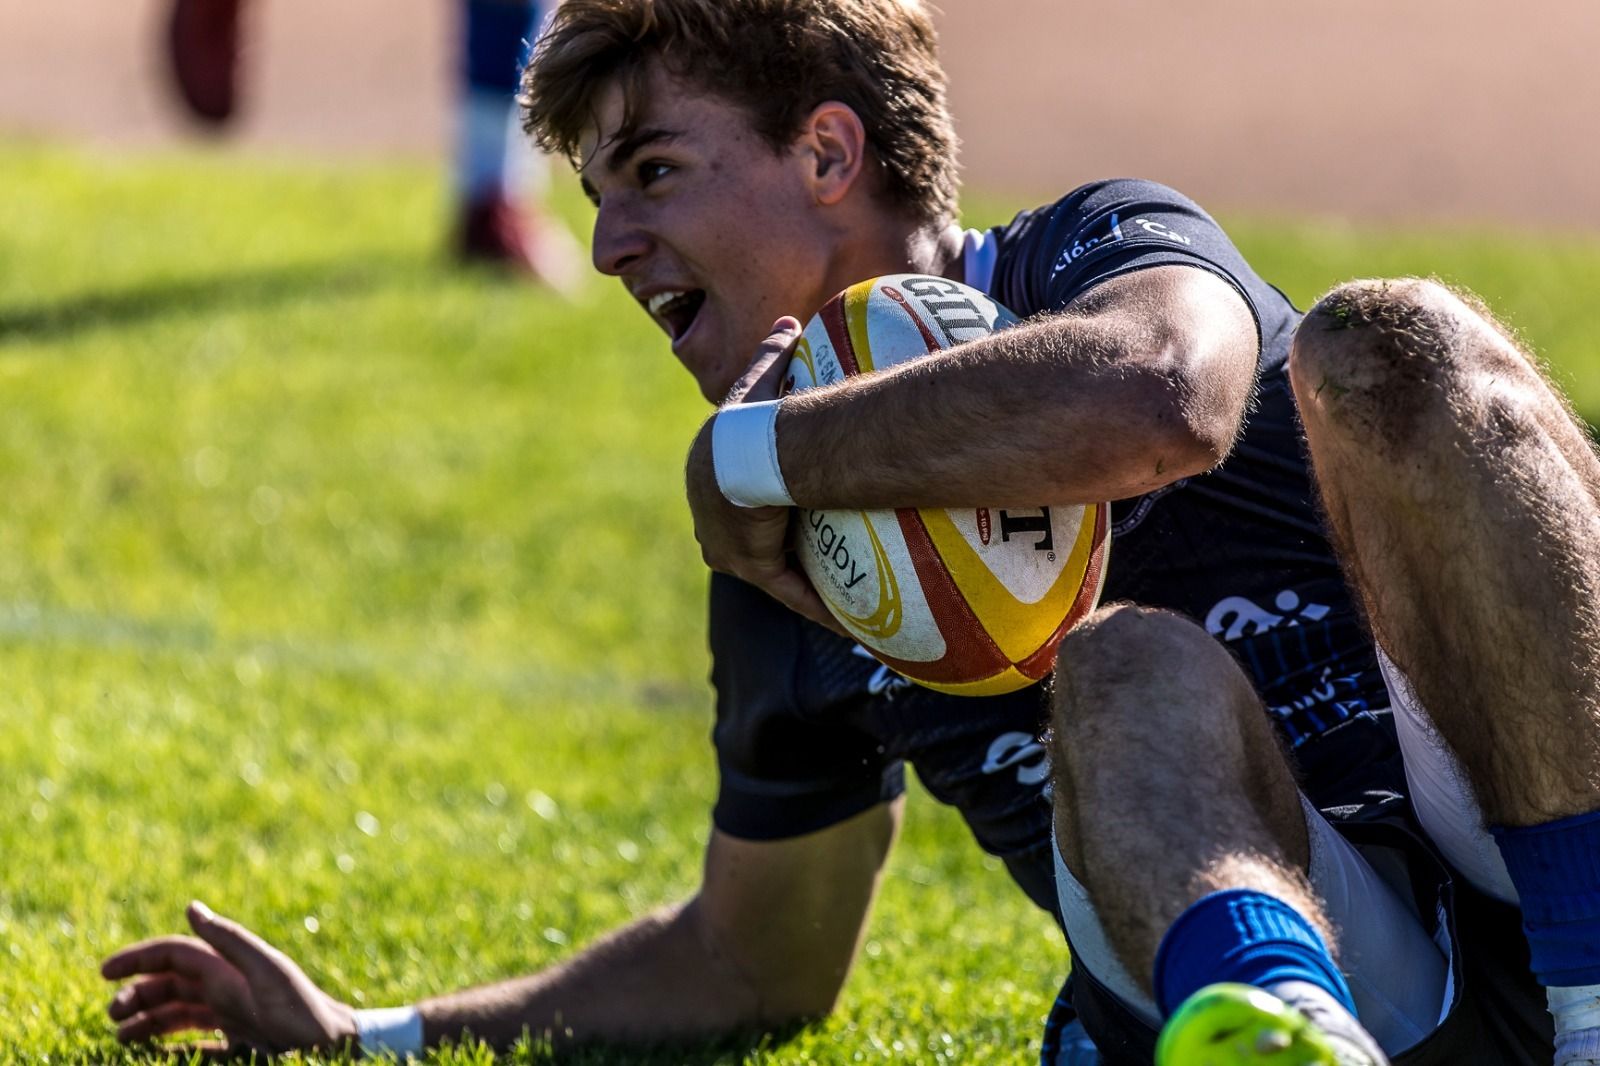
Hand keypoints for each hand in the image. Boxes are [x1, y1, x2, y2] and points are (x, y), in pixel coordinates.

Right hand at [102, 900, 358, 1057]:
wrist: (333, 1048)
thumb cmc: (301, 1009)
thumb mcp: (264, 970)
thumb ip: (229, 940)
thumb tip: (191, 906)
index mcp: (228, 969)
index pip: (174, 955)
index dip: (139, 959)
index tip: (104, 973)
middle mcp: (226, 989)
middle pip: (170, 986)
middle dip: (136, 995)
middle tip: (112, 1016)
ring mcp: (232, 1018)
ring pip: (177, 1015)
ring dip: (147, 1022)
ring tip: (121, 1039)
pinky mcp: (239, 1048)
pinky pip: (194, 1047)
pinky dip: (168, 1050)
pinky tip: (150, 1057)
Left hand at [687, 318, 841, 632]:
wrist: (746, 449)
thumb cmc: (755, 413)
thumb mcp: (762, 378)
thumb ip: (773, 353)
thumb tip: (789, 322)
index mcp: (709, 476)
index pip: (733, 496)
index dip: (760, 503)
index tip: (786, 507)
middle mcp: (709, 517)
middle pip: (747, 540)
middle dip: (774, 549)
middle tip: (818, 553)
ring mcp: (726, 545)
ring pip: (769, 570)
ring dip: (797, 582)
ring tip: (837, 594)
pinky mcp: (746, 564)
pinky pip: (788, 590)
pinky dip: (816, 604)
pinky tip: (847, 619)